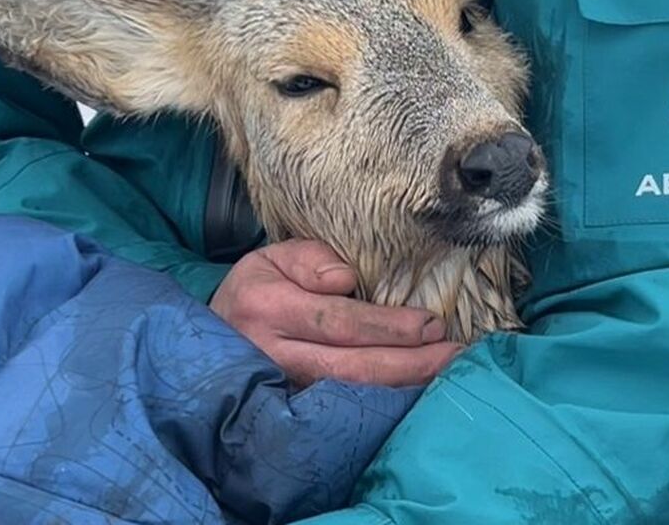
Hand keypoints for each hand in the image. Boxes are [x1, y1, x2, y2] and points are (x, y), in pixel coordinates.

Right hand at [210, 240, 463, 386]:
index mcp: (268, 308)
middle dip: (408, 363)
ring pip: (349, 395)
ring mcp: (281, 389)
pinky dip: (382, 404)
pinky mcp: (291, 410)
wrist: (215, 335)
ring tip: (445, 373)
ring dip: (402, 387)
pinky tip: (416, 393)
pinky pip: (342, 412)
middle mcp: (273, 354)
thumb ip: (310, 257)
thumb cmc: (256, 290)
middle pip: (351, 367)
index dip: (388, 326)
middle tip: (453, 354)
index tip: (431, 325)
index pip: (338, 321)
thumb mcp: (273, 257)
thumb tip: (345, 279)